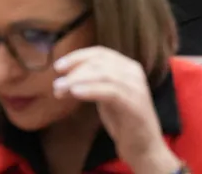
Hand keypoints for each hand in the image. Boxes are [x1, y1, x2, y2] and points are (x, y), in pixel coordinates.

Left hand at [53, 47, 179, 173]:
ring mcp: (136, 87)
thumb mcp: (107, 96)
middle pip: (100, 62)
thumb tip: (67, 75)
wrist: (145, 148)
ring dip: (78, 80)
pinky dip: (90, 89)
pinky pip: (110, 91)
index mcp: (128, 67)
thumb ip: (94, 82)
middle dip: (75, 70)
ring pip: (103, 74)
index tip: (58, 66)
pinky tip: (75, 93)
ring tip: (60, 89)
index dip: (78, 56)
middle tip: (56, 83)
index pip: (100, 52)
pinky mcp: (134, 104)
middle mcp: (133, 72)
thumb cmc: (124, 122)